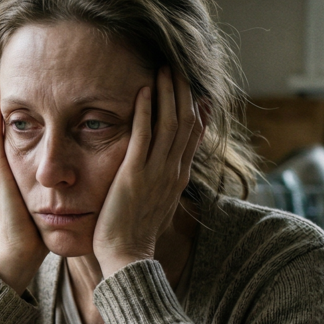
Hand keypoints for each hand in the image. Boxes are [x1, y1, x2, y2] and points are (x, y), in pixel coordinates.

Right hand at [0, 76, 48, 292]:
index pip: (5, 127)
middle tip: (7, 65)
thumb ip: (55, 179)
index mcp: (9, 168)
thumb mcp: (46, 196)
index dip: (9, 103)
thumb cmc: (38, 230)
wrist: (21, 254)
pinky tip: (0, 96)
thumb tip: (75, 165)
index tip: (23, 80)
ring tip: (0, 72)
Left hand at [93, 67, 204, 277]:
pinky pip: (143, 137)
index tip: (197, 89)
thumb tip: (163, 173)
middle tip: (179, 66)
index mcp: (177, 177)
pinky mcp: (134, 175)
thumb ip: (160, 183)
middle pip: (186, 122)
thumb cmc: (134, 234)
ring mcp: (156, 172)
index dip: (196, 110)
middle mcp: (172, 171)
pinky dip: (145, 112)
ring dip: (167, 93)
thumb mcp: (155, 203)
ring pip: (170, 124)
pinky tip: (143, 91)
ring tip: (164, 69)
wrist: (127, 257)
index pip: (193, 136)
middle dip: (183, 92)